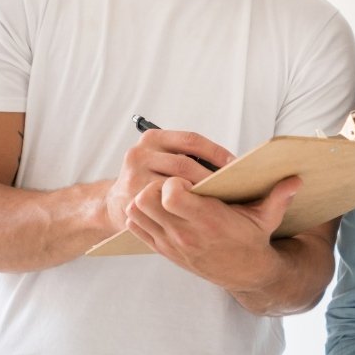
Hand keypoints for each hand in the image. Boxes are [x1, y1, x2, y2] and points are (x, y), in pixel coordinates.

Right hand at [104, 129, 232, 233]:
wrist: (118, 204)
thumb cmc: (154, 179)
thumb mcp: (164, 157)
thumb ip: (189, 155)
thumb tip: (233, 163)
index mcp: (153, 138)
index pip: (191, 140)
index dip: (217, 153)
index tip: (237, 166)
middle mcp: (139, 154)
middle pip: (184, 165)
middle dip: (211, 178)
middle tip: (234, 188)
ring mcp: (133, 179)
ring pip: (176, 188)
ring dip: (201, 196)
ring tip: (222, 202)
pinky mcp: (132, 203)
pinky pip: (166, 207)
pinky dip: (186, 210)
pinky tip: (202, 216)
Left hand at [126, 174, 302, 290]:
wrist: (245, 274)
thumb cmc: (253, 239)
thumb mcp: (268, 218)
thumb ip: (279, 197)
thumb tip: (296, 179)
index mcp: (208, 221)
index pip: (171, 194)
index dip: (174, 181)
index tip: (186, 180)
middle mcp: (185, 234)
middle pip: (147, 199)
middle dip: (156, 185)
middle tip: (171, 184)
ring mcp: (171, 244)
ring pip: (137, 211)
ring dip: (145, 198)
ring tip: (163, 195)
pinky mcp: (163, 250)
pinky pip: (136, 227)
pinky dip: (141, 214)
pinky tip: (158, 209)